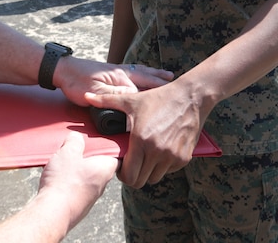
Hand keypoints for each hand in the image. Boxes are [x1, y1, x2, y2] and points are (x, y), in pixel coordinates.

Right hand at [35, 131, 118, 230]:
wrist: (52, 214)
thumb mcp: (68, 152)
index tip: (98, 140)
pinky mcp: (78, 205)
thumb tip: (76, 137)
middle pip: (98, 165)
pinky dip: (68, 183)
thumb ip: (74, 140)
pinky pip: (75, 189)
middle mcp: (101, 185)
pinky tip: (57, 180)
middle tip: (73, 150)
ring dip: (75, 171)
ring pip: (86, 178)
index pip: (116, 155)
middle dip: (86, 157)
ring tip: (62, 164)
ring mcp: (90, 197)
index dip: (107, 146)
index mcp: (105, 169)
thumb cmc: (63, 184)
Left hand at [56, 58, 172, 105]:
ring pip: (141, 72)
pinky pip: (135, 71)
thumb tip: (133, 100)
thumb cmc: (77, 82)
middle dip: (161, 80)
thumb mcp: (95, 92)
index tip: (172, 98)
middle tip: (177, 82)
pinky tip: (146, 74)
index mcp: (121, 78)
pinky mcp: (112, 71)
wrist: (62, 69)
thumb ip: (114, 96)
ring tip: (167, 76)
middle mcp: (122, 73)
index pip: (143, 88)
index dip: (157, 94)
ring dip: (155, 75)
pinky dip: (145, 72)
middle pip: (146, 77)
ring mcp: (118, 71)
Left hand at [84, 80, 204, 187]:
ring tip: (146, 156)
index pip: (129, 175)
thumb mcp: (132, 100)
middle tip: (133, 163)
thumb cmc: (159, 98)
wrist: (190, 97)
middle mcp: (157, 152)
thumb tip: (86, 96)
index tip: (123, 165)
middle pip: (141, 181)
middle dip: (134, 175)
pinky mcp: (184, 158)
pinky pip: (169, 171)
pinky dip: (163, 165)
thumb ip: (107, 100)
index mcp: (141, 140)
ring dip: (149, 171)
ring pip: (155, 178)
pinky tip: (160, 150)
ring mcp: (172, 156)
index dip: (123, 174)